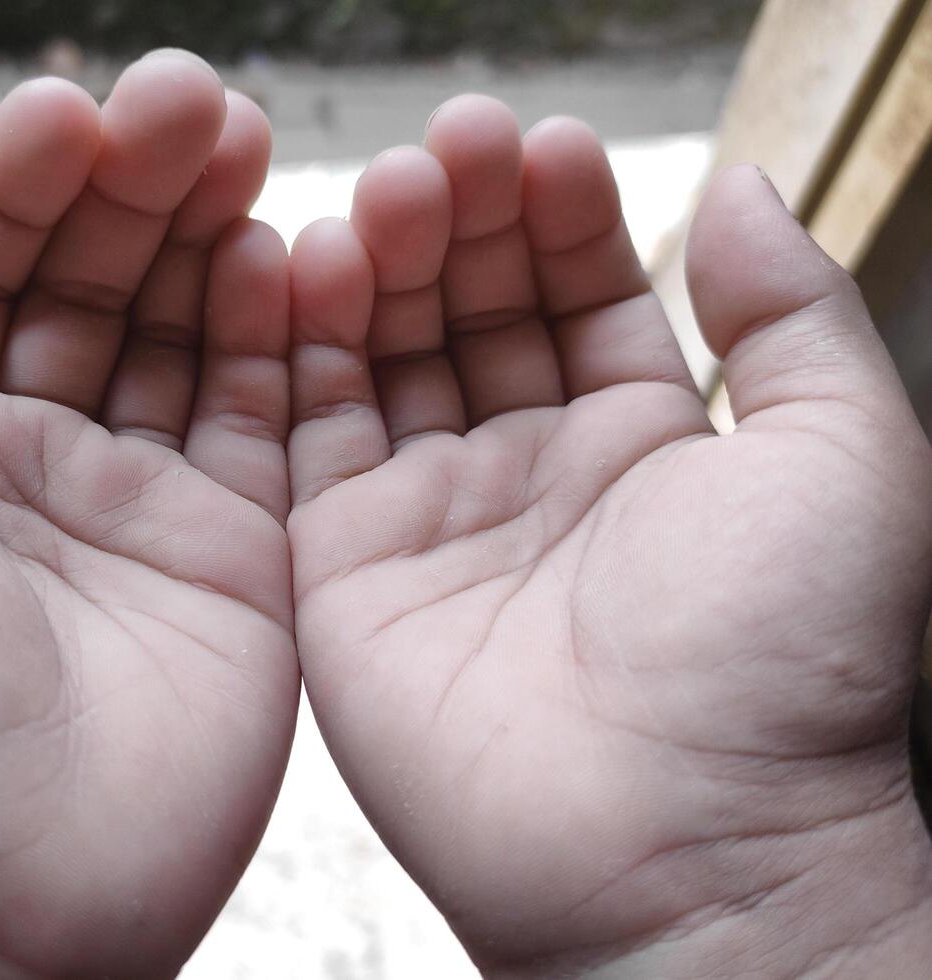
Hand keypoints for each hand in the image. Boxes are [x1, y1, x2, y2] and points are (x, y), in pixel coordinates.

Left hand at [0, 52, 296, 977]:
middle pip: (96, 284)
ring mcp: (136, 508)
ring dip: (214, 237)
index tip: (70, 114)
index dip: (22, 183)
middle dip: (137, 185)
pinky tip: (289, 261)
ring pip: (187, 337)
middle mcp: (27, 460)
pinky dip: (282, 342)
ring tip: (240, 148)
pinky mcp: (231, 562)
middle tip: (188, 103)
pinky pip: (265, 427)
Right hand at [287, 96, 931, 976]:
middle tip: (450, 147)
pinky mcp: (343, 569)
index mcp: (644, 446)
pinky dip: (301, 349)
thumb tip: (734, 187)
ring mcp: (431, 519)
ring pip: (385, 359)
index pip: (582, 293)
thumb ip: (788, 311)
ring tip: (392, 187)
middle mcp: (531, 475)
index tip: (543, 145)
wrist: (680, 855)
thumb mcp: (846, 459)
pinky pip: (309, 436)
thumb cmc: (784, 673)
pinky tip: (312, 267)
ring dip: (381, 264)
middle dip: (463, 221)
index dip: (561, 214)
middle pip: (473, 311)